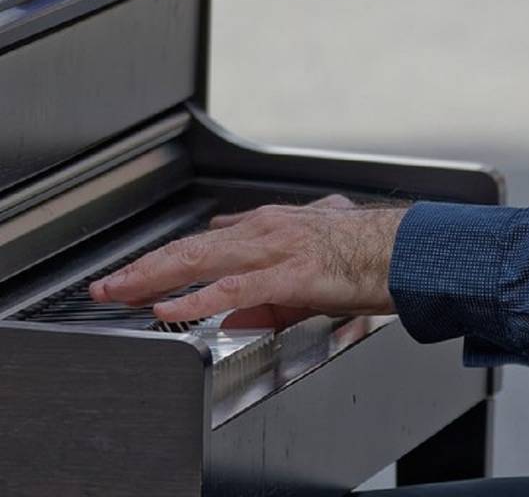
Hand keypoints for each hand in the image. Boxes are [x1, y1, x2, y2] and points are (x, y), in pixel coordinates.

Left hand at [88, 195, 408, 329]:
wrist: (408, 249)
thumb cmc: (370, 255)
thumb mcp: (313, 269)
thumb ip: (271, 293)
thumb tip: (240, 312)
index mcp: (274, 227)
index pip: (207, 242)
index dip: (169, 257)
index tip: (143, 271)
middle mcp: (267, 230)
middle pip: (191, 248)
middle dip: (145, 266)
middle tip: (109, 283)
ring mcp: (274, 248)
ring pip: (200, 260)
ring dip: (154, 276)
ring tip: (119, 291)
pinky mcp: (288, 273)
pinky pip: (233, 288)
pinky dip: (196, 299)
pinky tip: (170, 308)